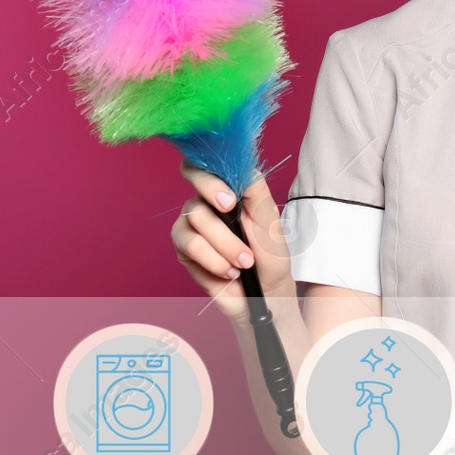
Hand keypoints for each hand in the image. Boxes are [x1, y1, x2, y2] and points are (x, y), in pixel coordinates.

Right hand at [171, 161, 294, 323]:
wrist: (266, 290)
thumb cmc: (270, 252)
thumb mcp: (269, 216)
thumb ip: (253, 186)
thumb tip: (239, 163)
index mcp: (224, 190)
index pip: (198, 167)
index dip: (206, 178)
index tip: (230, 200)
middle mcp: (202, 204)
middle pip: (195, 199)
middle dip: (221, 222)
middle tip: (238, 235)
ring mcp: (190, 227)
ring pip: (195, 224)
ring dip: (226, 247)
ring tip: (244, 262)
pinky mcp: (184, 251)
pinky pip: (191, 248)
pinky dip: (216, 262)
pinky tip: (230, 271)